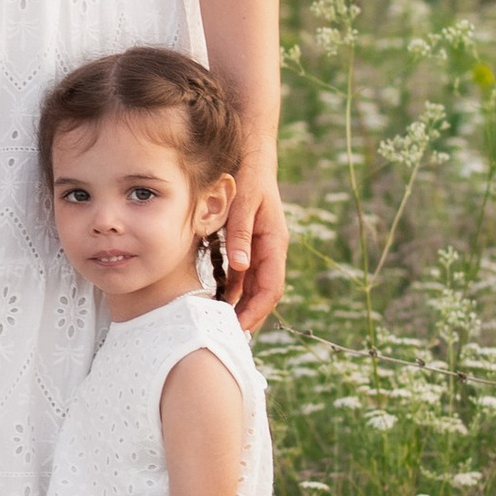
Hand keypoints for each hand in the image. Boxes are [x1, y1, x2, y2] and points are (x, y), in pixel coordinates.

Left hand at [226, 166, 286, 329]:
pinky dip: (236, 289)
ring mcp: (263, 248)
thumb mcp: (243, 204)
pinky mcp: (252, 244)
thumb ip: (240, 234)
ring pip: (256, 285)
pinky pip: (246, 274)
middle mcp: (272, 249)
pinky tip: (220, 300)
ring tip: (223, 325)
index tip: (240, 329)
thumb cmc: (249, 178)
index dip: (257, 311)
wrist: (254, 158)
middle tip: (230, 337)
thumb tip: (240, 266)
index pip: (271, 288)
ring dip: (243, 306)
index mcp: (275, 243)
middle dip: (250, 316)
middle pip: (265, 293)